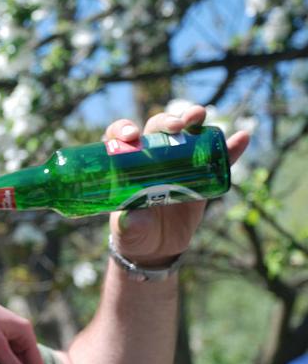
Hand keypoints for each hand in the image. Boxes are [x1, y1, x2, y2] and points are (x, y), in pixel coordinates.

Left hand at [105, 105, 248, 264]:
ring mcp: (179, 163)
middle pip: (157, 128)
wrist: (157, 247)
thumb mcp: (127, 230)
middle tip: (175, 126)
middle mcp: (151, 156)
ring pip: (186, 133)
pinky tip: (241, 138)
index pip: (122, 137)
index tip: (132, 136)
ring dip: (193, 119)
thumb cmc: (133, 233)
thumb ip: (128, 224)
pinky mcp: (201, 176)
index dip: (124, 129)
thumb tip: (131, 218)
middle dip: (166, 120)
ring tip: (199, 115)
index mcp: (126, 164)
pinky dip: (230, 148)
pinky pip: (217, 158)